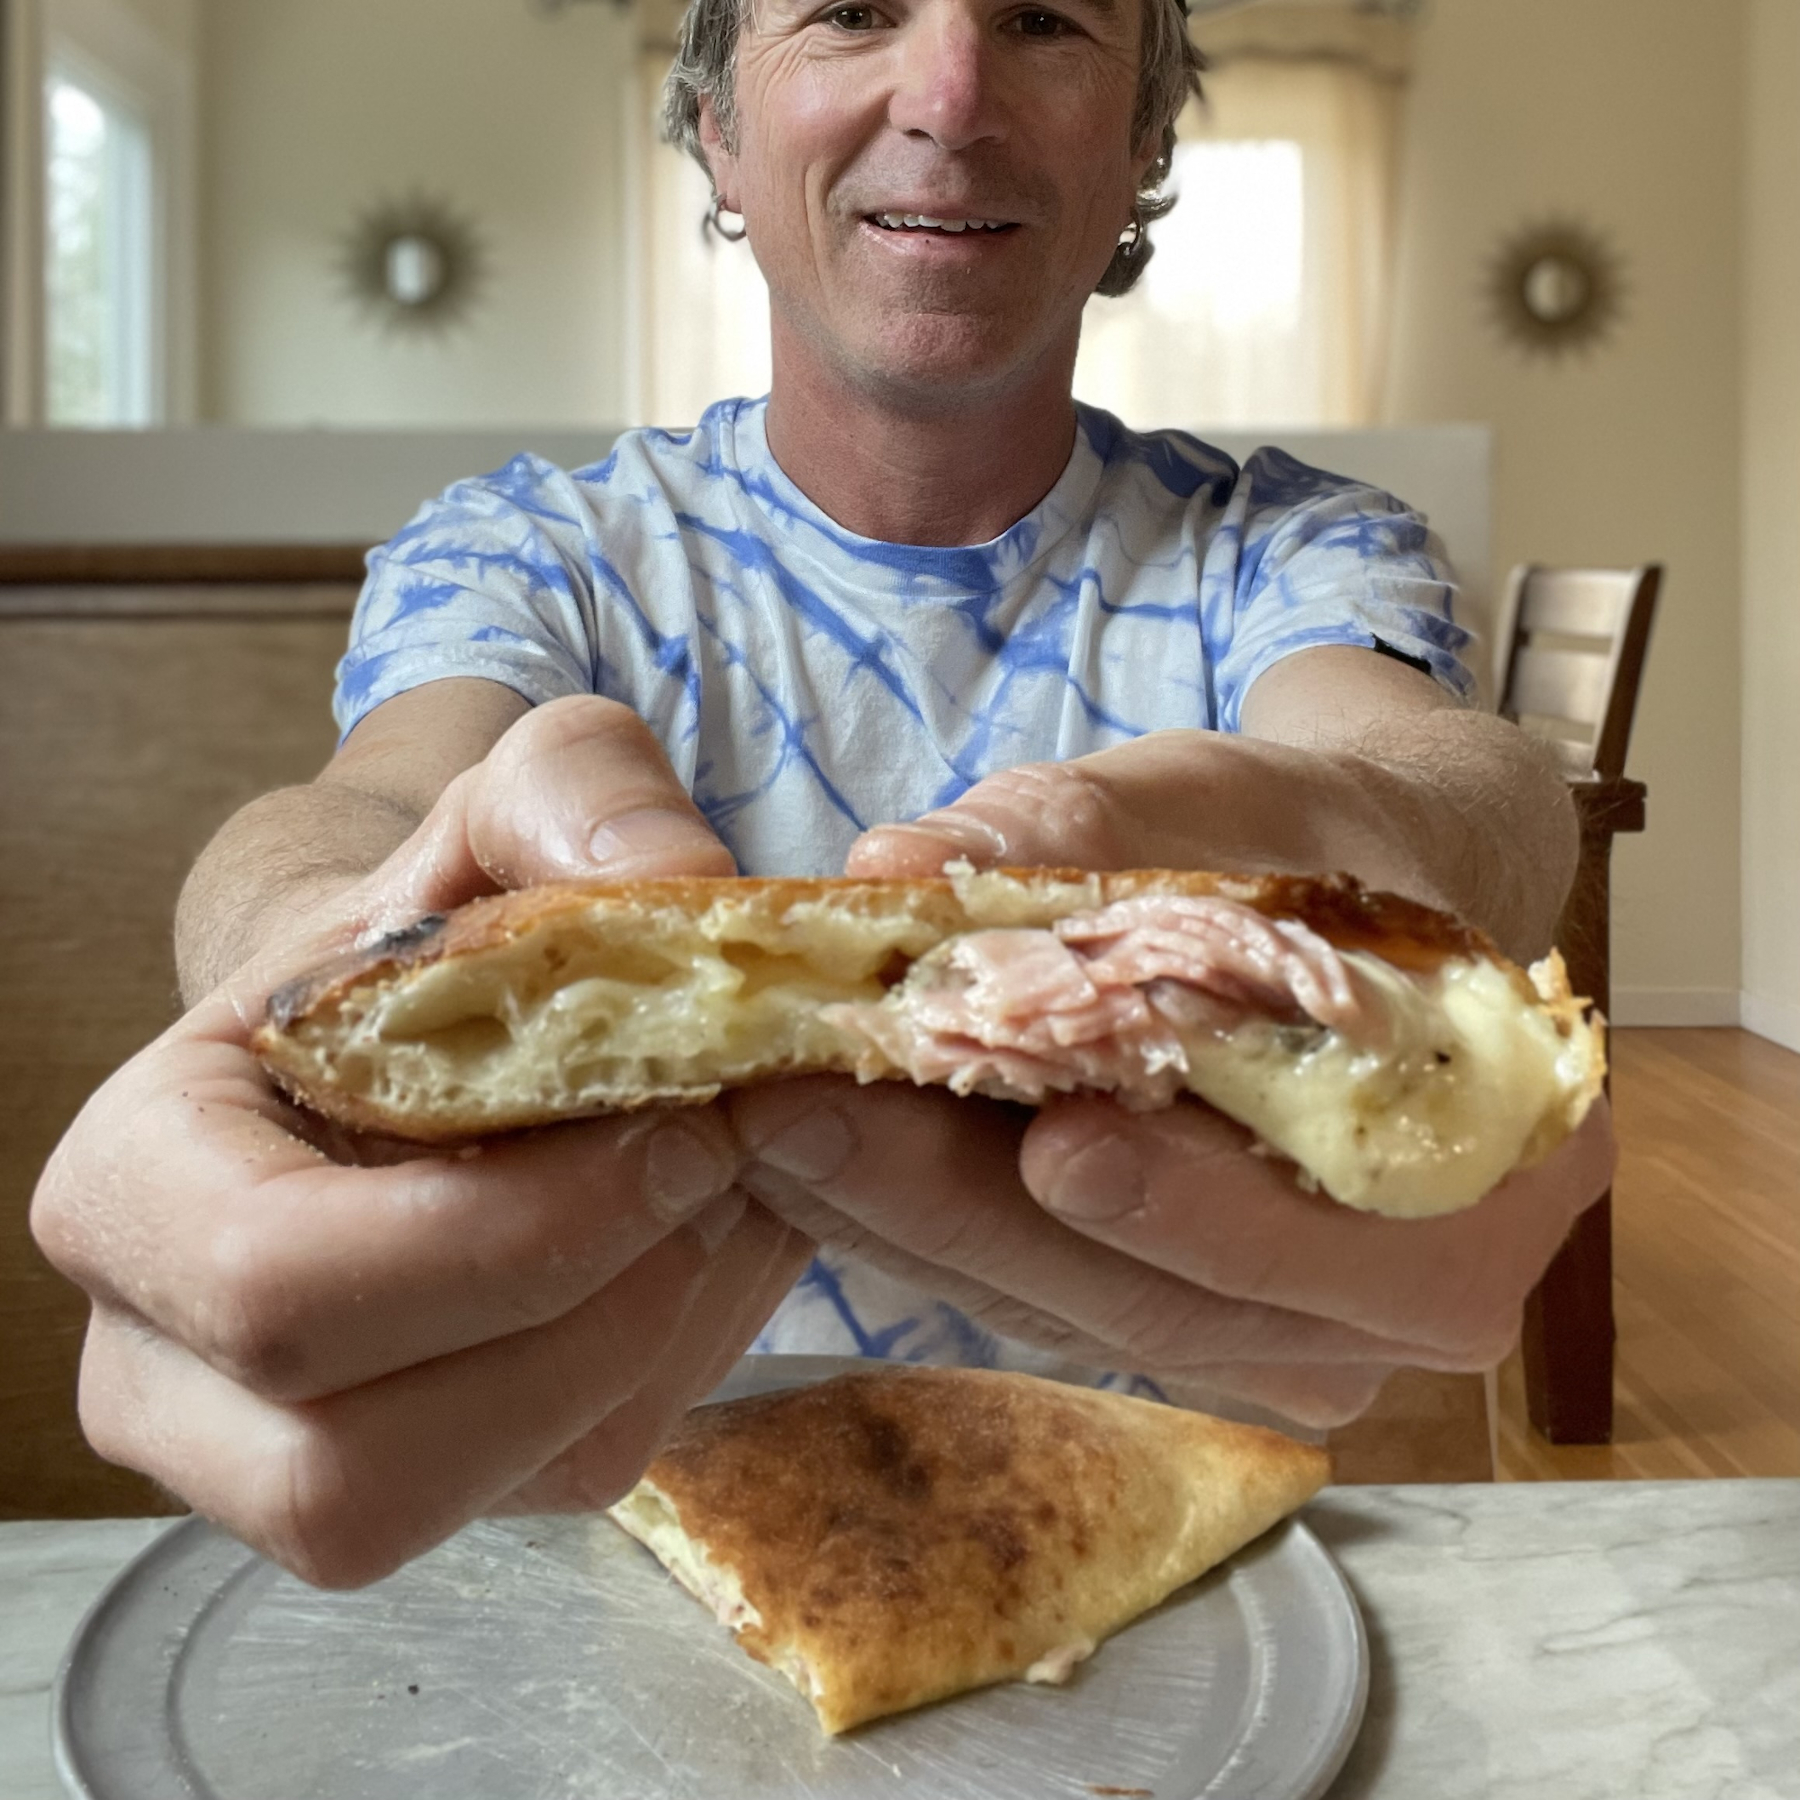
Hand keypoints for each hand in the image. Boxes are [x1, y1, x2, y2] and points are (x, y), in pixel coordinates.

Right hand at [31, 698, 810, 1585]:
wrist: (424, 1027)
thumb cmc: (432, 928)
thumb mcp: (496, 809)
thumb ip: (578, 789)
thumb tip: (686, 884)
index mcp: (132, 1190)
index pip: (277, 1287)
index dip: (509, 1232)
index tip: (675, 1122)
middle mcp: (171, 1367)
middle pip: (364, 1465)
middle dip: (595, 1314)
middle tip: (719, 1164)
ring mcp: (288, 1457)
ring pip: (501, 1490)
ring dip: (659, 1342)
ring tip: (723, 1192)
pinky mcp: (433, 1490)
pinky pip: (576, 1475)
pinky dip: (683, 1360)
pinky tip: (706, 1239)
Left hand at [725, 719, 1612, 1426]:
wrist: (1361, 896)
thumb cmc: (1322, 843)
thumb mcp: (1230, 803)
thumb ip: (1085, 832)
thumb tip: (903, 861)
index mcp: (1485, 1186)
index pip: (1335, 1236)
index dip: (1188, 1207)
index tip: (1043, 1145)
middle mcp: (1395, 1308)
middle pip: (1175, 1304)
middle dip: (978, 1217)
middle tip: (808, 1125)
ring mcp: (1280, 1337)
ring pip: (1085, 1316)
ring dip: (917, 1232)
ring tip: (776, 1136)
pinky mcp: (1179, 1322)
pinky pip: (1047, 1301)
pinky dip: (930, 1234)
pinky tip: (819, 1162)